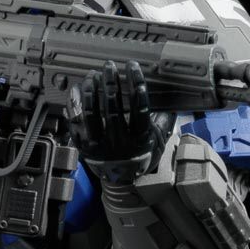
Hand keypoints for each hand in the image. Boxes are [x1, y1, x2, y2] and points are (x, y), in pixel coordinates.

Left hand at [71, 59, 171, 183]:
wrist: (122, 183)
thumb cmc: (140, 158)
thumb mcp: (157, 141)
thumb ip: (163, 120)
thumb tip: (174, 100)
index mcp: (139, 139)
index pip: (139, 106)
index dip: (136, 84)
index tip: (133, 66)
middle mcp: (118, 143)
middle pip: (113, 108)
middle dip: (110, 83)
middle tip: (109, 66)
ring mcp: (99, 145)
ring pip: (91, 115)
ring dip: (91, 92)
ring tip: (92, 76)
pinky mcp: (84, 147)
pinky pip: (76, 123)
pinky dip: (75, 105)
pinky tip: (77, 90)